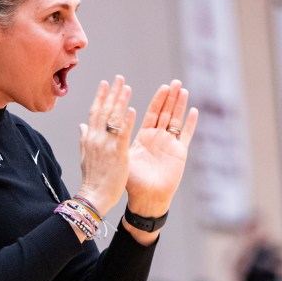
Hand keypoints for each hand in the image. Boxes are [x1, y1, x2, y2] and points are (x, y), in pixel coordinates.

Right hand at [77, 76, 133, 214]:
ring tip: (127, 87)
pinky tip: (132, 110)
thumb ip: (84, 138)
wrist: (94, 196)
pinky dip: (127, 121)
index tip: (105, 83)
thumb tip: (81, 125)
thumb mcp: (85, 155)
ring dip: (121, 101)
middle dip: (112, 93)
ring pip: (114, 118)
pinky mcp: (118, 153)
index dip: (100, 96)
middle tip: (119, 78)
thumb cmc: (92, 178)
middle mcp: (96, 138)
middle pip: (104, 110)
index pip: (94, 112)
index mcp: (89, 138)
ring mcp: (106, 145)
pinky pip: (122, 134)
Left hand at [126, 80, 197, 217]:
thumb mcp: (121, 156)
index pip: (151, 113)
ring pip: (176, 120)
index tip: (161, 86)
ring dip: (180, 105)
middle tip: (175, 82)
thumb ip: (114, 139)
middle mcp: (158, 138)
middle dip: (170, 97)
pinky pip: (186, 135)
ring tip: (184, 90)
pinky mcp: (179, 153)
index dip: (157, 100)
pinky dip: (190, 124)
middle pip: (166, 113)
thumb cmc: (132, 182)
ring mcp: (170, 145)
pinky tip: (193, 111)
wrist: (146, 198)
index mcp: (144, 137)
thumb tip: (88, 125)